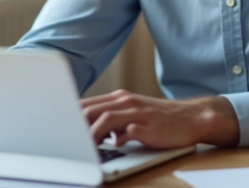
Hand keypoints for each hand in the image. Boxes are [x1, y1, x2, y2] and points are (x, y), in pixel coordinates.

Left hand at [80, 89, 239, 148]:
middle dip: (74, 127)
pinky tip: (114, 145)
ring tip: (82, 149)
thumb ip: (112, 119)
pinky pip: (129, 131)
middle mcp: (126, 102)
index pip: (86, 104)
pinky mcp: (149, 127)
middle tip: (64, 142)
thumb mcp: (133, 113)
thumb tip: (88, 131)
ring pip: (105, 119)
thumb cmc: (160, 119)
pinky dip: (118, 139)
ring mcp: (138, 113)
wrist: (192, 117)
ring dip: (90, 135)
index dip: (68, 117)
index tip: (56, 129)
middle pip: (91, 110)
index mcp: (119, 99)